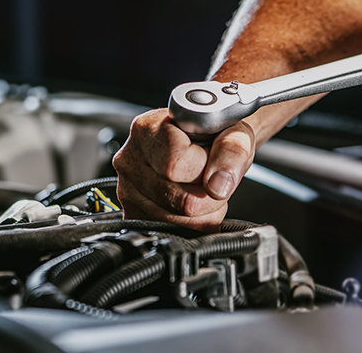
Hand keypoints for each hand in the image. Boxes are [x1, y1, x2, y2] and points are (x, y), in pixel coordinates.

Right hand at [113, 108, 254, 231]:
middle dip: (209, 195)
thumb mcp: (233, 129)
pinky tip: (191, 200)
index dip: (206, 168)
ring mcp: (128, 189)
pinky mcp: (133, 213)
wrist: (205, 136)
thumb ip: (232, 150)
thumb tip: (218, 185)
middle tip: (213, 176)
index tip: (213, 157)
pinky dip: (191, 224)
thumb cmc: (214, 132)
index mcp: (147, 130)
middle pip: (178, 200)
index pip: (175, 165)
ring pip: (175, 222)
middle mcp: (130, 159)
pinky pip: (169, 232)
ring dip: (203, 214)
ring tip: (202, 187)